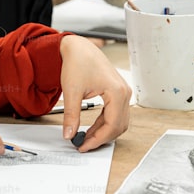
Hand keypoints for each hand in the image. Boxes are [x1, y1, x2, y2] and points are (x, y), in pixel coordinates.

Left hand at [58, 35, 130, 151]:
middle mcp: (124, 93)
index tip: (83, 146)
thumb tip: (69, 134)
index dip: (97, 140)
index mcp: (117, 92)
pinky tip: (91, 129)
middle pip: (118, 126)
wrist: (79, 47)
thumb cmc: (78, 62)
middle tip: (83, 145)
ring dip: (103, 132)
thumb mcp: (72, 91)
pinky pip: (115, 114)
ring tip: (85, 138)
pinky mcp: (118, 92)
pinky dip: (105, 124)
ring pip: (118, 122)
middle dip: (101, 138)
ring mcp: (123, 92)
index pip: (112, 125)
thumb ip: (71, 115)